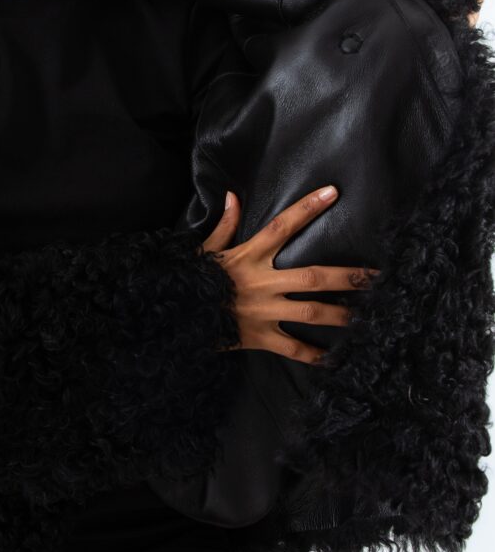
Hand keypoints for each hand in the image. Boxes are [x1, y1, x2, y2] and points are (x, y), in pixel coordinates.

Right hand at [198, 185, 379, 365]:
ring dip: (343, 314)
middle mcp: (262, 282)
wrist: (174, 318)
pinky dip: (313, 355)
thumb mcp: (204, 251)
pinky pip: (292, 347)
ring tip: (369, 317)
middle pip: (314, 276)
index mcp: (249, 256)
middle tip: (377, 277)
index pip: (283, 226)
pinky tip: (335, 359)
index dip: (307, 208)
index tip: (333, 193)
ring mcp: (263, 311)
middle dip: (348, 276)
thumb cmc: (190, 282)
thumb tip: (231, 197)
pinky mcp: (258, 337)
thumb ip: (223, 225)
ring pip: (312, 312)